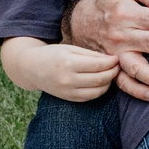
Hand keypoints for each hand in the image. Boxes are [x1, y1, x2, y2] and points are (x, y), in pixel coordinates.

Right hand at [0, 37, 121, 102]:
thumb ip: (91, 55)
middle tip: (117, 66)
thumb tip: (112, 60)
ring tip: (110, 74)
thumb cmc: (53, 55)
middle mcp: (68, 80)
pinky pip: (90, 97)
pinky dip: (99, 90)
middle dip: (113, 72)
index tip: (117, 58)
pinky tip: (101, 82)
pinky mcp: (69, 98)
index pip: (98, 65)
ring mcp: (68, 92)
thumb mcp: (70, 49)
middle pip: (100, 79)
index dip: (111, 62)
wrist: (32, 69)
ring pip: (98, 91)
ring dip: (108, 83)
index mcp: (68, 63)